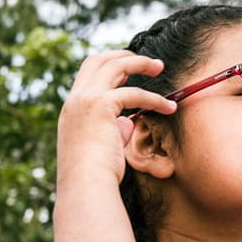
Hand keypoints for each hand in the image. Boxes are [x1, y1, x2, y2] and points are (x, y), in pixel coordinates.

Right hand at [57, 50, 175, 183]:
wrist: (84, 185)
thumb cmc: (94, 175)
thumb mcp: (103, 147)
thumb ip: (114, 129)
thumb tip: (127, 121)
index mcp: (72, 109)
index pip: (87, 75)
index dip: (108, 67)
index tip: (128, 72)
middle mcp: (75, 100)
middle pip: (97, 61)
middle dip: (123, 56)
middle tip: (148, 63)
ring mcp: (85, 100)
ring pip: (115, 66)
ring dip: (140, 63)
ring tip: (160, 66)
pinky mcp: (100, 106)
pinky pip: (133, 93)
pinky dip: (154, 98)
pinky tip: (169, 107)